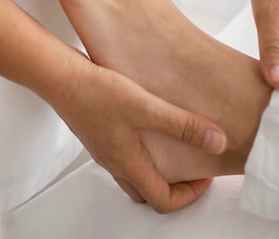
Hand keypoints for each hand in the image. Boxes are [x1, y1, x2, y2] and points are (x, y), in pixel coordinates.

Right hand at [53, 54, 226, 212]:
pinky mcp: (100, 133)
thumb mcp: (147, 108)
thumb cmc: (98, 94)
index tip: (206, 175)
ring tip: (176, 145)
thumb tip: (217, 141)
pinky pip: (125, 153)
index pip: (163, 200)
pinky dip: (144, 151)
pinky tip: (150, 126)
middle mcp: (115, 163)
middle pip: (148, 192)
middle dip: (175, 186)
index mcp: (128, 165)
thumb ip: (183, 125)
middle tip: (193, 165)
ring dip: (158, 168)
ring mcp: (105, 149)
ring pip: (135, 173)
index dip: (190, 194)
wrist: (61, 78)